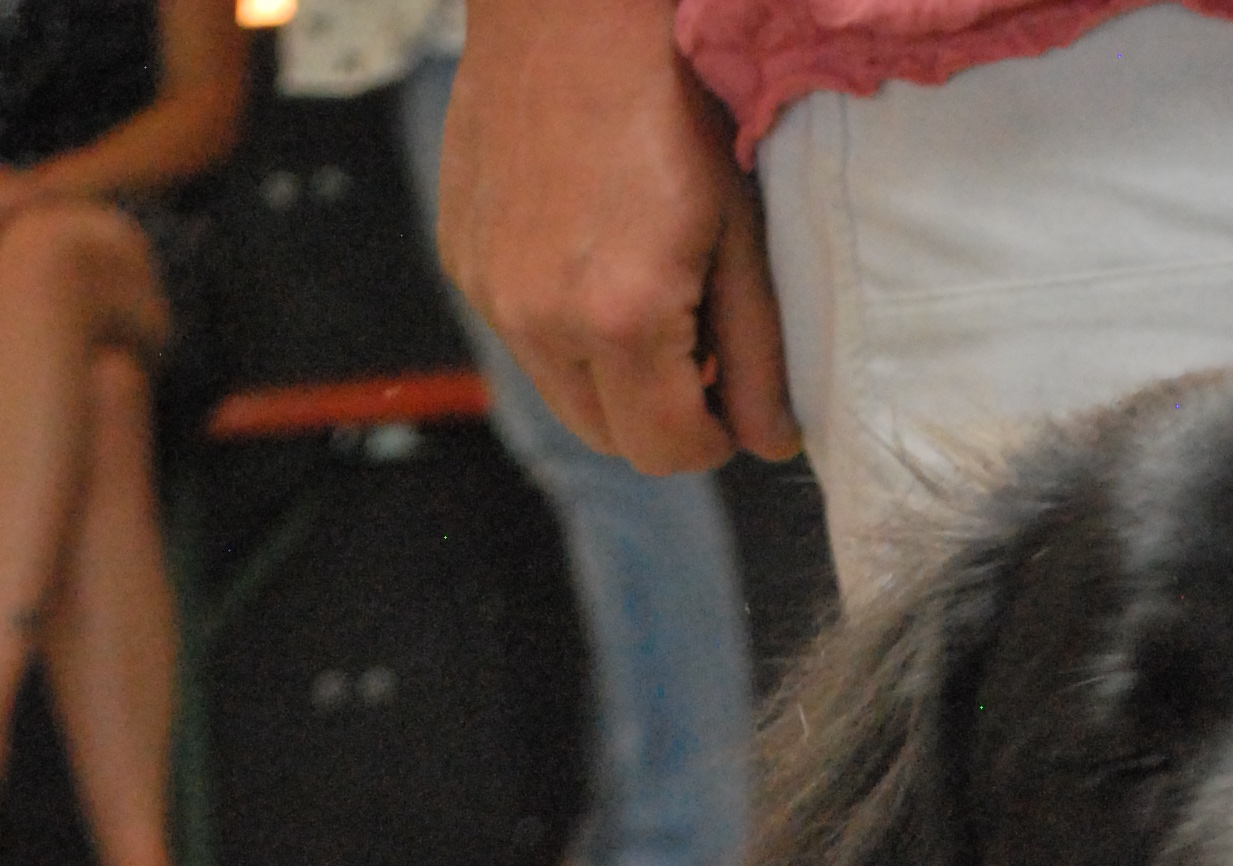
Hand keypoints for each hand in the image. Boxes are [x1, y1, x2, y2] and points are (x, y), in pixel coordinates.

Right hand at [441, 0, 797, 472]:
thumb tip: (769, 443)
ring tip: (643, 294)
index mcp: (619, 318)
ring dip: (608, 375)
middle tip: (695, 345)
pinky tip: (589, 251)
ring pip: (561, 394)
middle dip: (659, 414)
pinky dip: (560, 324)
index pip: (666, 454)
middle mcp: (539, 319)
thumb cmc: (673, 101)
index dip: (710, 439)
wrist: (569, 5)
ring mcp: (489, 290)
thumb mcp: (739, 231)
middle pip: (609, 439)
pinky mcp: (462, 258)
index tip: (730, 400)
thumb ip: (758, 352)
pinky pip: (520, 334)